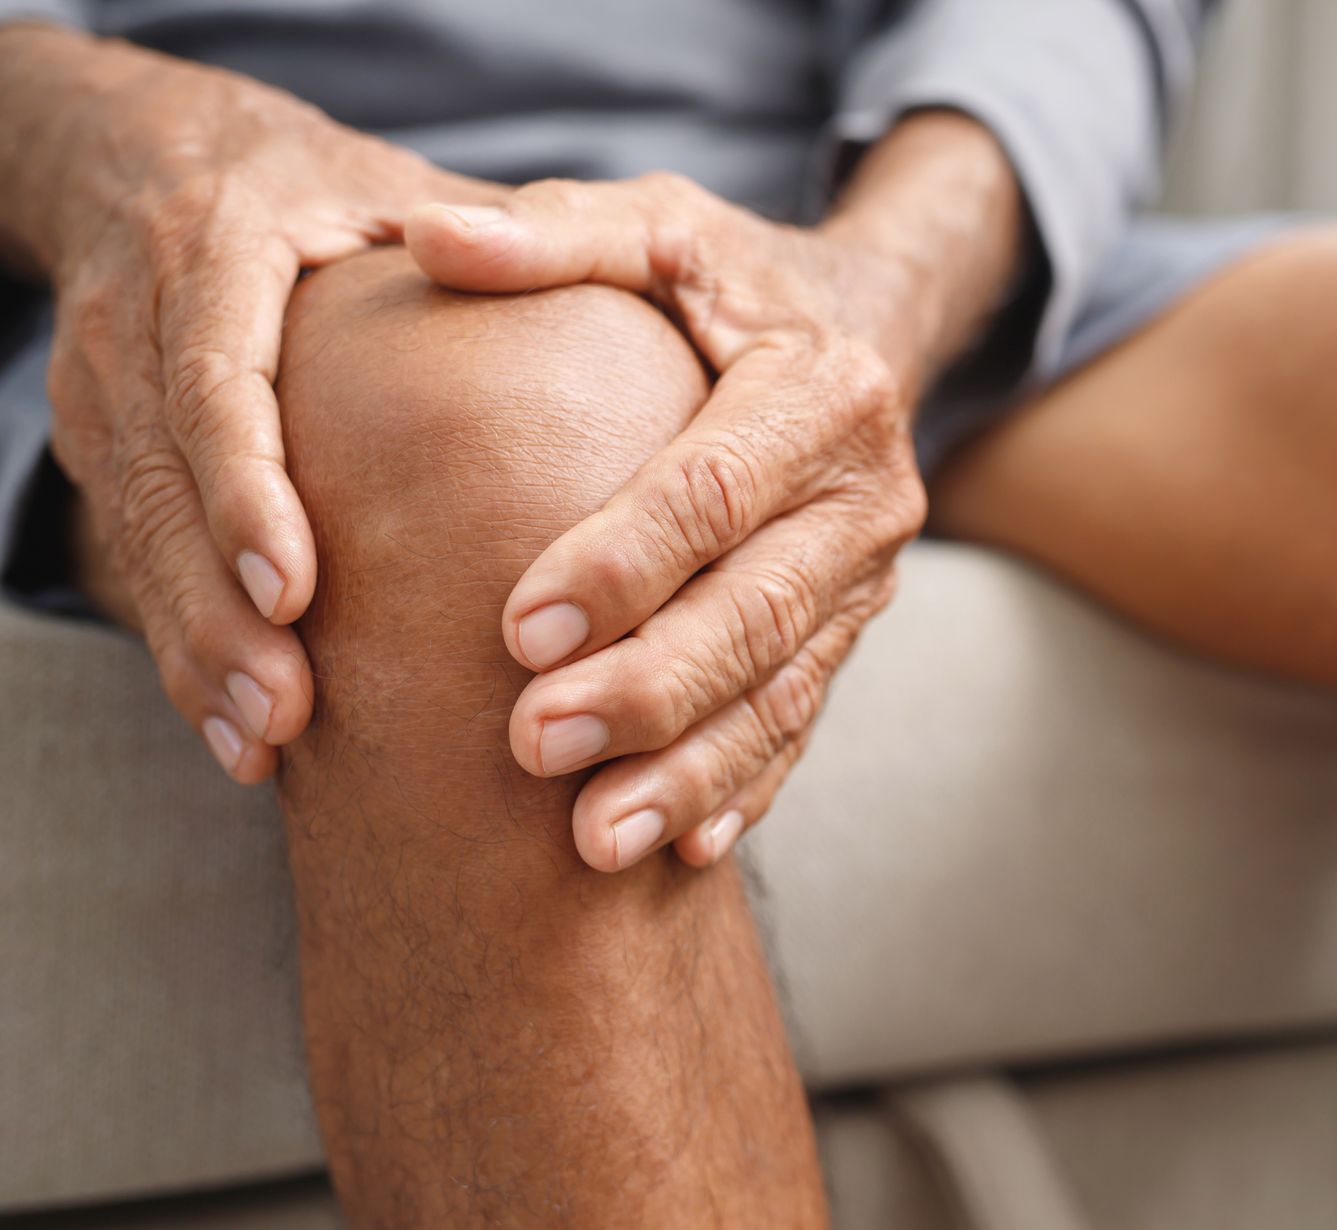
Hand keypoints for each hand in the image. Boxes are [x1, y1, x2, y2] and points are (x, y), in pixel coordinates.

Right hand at [6, 27, 497, 779]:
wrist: (146, 153)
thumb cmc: (317, 185)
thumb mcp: (393, 189)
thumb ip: (488, 236)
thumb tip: (607, 287)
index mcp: (217, 247)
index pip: (215, 378)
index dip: (246, 488)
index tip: (291, 587)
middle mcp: (139, 319)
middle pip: (159, 482)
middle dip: (215, 609)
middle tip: (284, 711)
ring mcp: (100, 385)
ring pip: (133, 532)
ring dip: (195, 647)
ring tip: (263, 741)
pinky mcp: (95, 440)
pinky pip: (128, 555)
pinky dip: (181, 645)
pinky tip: (237, 731)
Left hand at [406, 173, 937, 870]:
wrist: (869, 327)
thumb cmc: (732, 279)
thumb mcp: (658, 228)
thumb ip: (554, 236)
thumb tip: (424, 238)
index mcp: (821, 386)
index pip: (717, 488)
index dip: (625, 562)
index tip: (518, 629)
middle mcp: (865, 492)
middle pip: (758, 610)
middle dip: (649, 689)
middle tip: (532, 746)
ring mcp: (868, 576)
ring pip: (786, 688)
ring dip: (693, 769)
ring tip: (596, 842)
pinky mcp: (853, 629)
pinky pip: (806, 720)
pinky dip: (749, 786)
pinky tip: (689, 850)